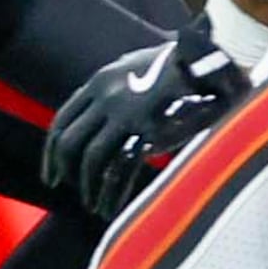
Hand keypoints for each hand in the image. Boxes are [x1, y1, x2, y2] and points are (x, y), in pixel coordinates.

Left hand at [42, 15, 248, 222]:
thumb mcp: (139, 69)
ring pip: (91, 159)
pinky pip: (120, 170)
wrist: (216, 60)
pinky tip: (112, 208)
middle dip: (63, 170)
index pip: (62, 120)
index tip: (51, 173)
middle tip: (66, 190)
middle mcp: (107, 96)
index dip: (52, 151)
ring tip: (94, 205)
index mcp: (101, 81)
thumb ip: (118, 93)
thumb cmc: (183, 68)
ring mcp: (127, 113)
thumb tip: (105, 124)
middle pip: (70, 142)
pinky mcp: (149, 131)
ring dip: (88, 187)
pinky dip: (111, 193)